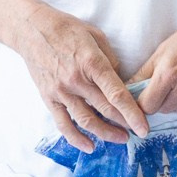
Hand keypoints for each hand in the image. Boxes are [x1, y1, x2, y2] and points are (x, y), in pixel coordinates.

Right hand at [17, 6, 145, 151]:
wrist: (32, 29)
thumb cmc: (67, 29)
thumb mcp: (96, 36)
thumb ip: (110, 61)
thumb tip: (120, 82)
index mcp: (92, 63)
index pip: (116, 94)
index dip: (132, 113)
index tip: (143, 127)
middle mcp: (76, 80)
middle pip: (105, 109)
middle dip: (124, 124)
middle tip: (137, 132)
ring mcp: (61, 91)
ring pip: (86, 120)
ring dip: (105, 133)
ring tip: (120, 138)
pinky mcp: (49, 98)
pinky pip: (63, 124)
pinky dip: (76, 138)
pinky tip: (89, 146)